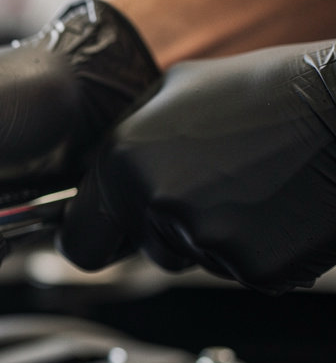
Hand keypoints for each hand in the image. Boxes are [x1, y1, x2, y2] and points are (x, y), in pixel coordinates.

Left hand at [58, 42, 335, 292]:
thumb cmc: (273, 91)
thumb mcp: (177, 91)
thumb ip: (126, 142)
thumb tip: (95, 178)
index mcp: (121, 159)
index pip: (79, 239)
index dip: (98, 240)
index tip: (111, 239)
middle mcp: (151, 200)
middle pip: (145, 252)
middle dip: (168, 234)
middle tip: (215, 191)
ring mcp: (201, 237)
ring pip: (194, 259)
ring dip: (216, 237)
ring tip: (255, 185)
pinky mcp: (251, 266)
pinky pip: (242, 271)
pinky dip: (260, 249)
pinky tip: (281, 207)